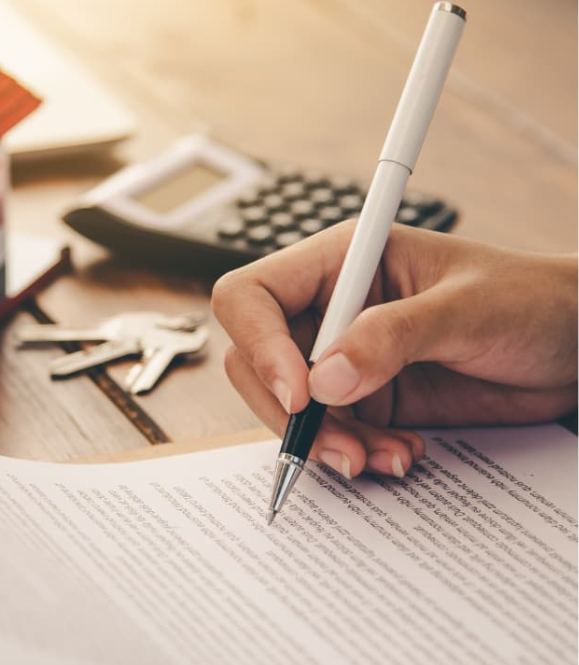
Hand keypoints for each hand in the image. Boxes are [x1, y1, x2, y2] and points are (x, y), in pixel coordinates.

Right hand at [212, 221, 577, 479]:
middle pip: (255, 360)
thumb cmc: (531, 300)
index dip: (259, 343)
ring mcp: (342, 359)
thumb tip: (323, 378)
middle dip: (288, 409)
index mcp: (340, 263)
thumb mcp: (466, 308)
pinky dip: (353, 454)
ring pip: (287, 408)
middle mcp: (329, 310)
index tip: (299, 393)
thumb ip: (392, 336)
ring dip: (325, 442)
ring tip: (382, 456)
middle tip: (338, 443)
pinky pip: (329, 435)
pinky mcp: (364, 401)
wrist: (574, 348)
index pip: (253, 296)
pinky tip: (400, 454)